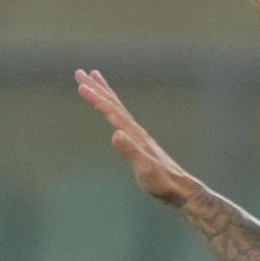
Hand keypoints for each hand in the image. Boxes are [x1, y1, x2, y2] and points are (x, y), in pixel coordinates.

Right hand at [74, 69, 195, 205]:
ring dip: (105, 92)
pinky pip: (121, 118)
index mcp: (135, 135)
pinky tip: (111, 109)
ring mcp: (138, 135)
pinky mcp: (139, 141)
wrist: (180, 188)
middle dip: (97, 88)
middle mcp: (136, 131)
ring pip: (118, 108)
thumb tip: (116, 134)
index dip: (97, 99)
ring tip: (94, 77)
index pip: (113, 112)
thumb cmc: (163, 182)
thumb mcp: (145, 169)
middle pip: (114, 104)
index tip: (81, 86)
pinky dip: (113, 108)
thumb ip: (131, 152)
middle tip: (80, 72)